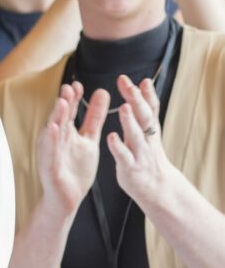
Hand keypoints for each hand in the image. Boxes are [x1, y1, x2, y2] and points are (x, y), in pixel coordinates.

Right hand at [36, 82, 106, 217]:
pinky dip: (51, 140)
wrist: (67, 198)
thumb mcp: (89, 139)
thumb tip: (103, 92)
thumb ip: (94, 117)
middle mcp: (55, 140)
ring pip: (53, 132)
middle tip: (69, 88)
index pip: (69, 111)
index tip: (78, 85)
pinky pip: (50, 152)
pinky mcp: (49, 167)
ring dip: (56, 117)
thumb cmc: (75, 169)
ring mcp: (50, 153)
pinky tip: (54, 129)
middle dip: (64, 103)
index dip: (73, 98)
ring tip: (62, 103)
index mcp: (65, 133)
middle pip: (60, 118)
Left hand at [108, 74, 178, 208]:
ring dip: (130, 122)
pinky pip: (124, 156)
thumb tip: (144, 83)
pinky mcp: (130, 168)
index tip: (143, 79)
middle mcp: (147, 139)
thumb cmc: (146, 155)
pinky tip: (111, 137)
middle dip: (138, 101)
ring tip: (124, 107)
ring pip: (136, 136)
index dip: (147, 94)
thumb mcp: (148, 132)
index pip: (151, 108)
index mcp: (149, 130)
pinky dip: (118, 147)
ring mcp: (140, 154)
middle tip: (130, 85)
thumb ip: (143, 110)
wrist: (156, 188)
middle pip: (145, 118)